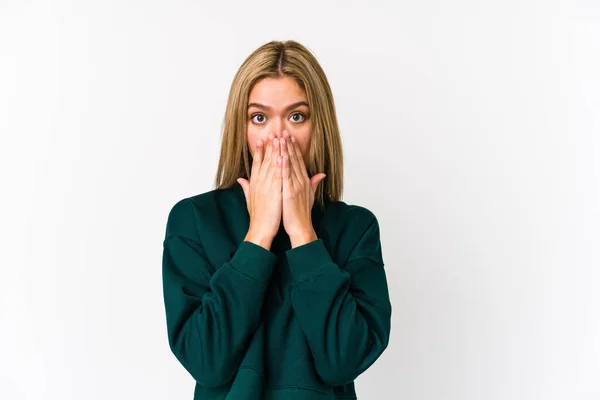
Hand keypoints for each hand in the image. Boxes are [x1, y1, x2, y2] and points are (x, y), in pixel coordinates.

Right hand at [237, 134, 282, 248]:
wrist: (261, 229)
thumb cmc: (258, 216)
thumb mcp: (250, 199)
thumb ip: (246, 187)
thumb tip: (240, 179)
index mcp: (254, 183)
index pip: (257, 163)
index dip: (259, 151)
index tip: (262, 139)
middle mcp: (259, 182)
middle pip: (264, 160)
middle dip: (269, 145)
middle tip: (272, 132)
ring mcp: (266, 186)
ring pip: (271, 164)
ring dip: (275, 150)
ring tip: (278, 138)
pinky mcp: (274, 192)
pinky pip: (278, 175)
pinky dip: (280, 165)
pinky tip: (282, 155)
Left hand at [280, 130, 325, 246]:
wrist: (301, 227)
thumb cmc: (301, 213)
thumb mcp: (310, 195)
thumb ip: (314, 183)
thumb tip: (321, 174)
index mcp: (304, 181)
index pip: (298, 160)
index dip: (293, 148)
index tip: (288, 136)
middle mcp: (301, 181)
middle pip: (294, 159)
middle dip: (288, 144)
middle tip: (283, 131)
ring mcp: (296, 186)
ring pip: (290, 164)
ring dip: (285, 150)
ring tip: (280, 137)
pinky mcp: (289, 192)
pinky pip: (286, 176)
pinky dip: (283, 165)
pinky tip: (280, 155)